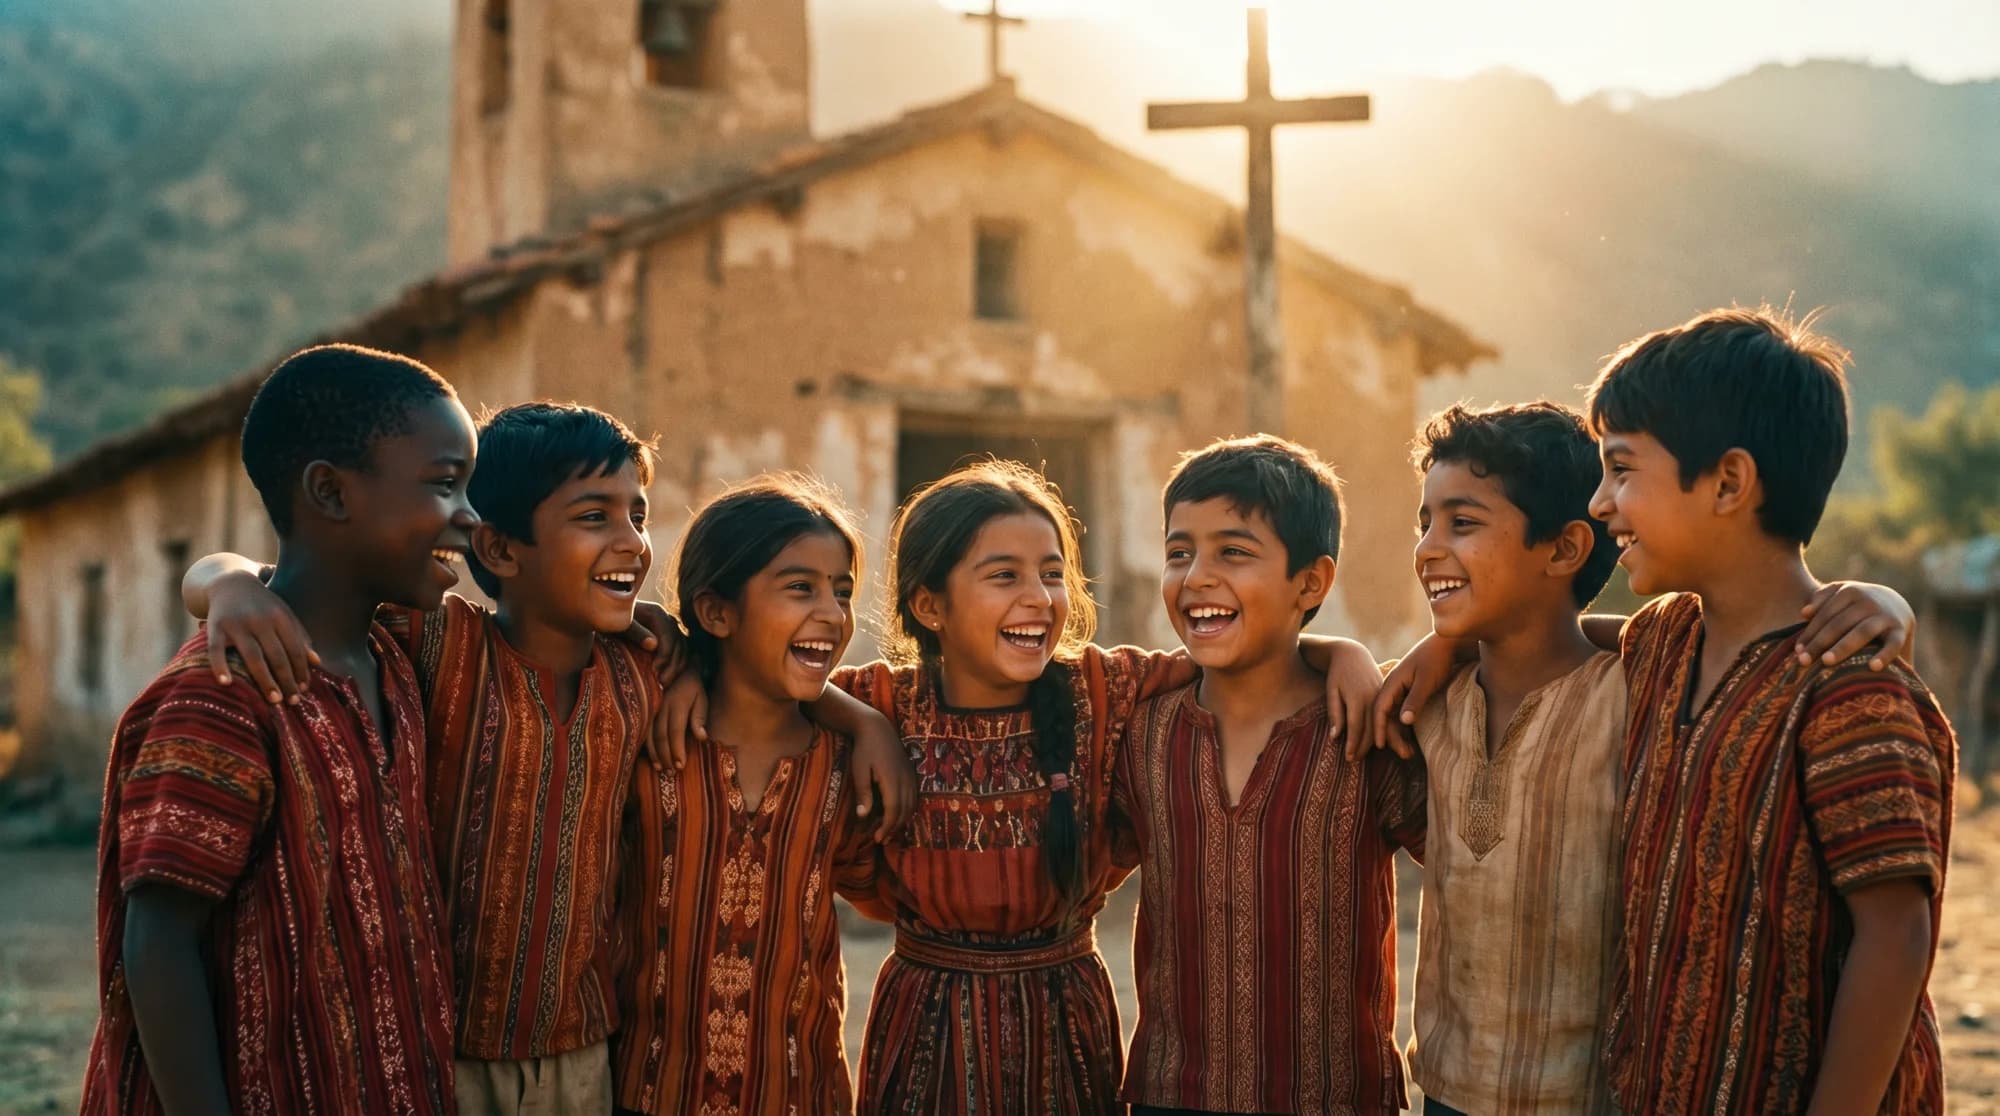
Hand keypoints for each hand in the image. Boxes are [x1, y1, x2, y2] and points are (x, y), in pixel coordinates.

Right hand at [206, 571, 315, 703]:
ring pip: (253, 656)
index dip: (301, 670)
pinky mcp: (216, 627)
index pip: (295, 648)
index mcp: (281, 617)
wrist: (230, 582)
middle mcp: (260, 620)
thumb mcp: (284, 614)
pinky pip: (216, 649)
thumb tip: (317, 662)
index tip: (304, 690)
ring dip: (264, 680)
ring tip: (273, 700)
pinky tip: (226, 683)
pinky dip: (220, 666)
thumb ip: (300, 636)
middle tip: (293, 702)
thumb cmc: (263, 605)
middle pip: (277, 655)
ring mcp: (237, 623)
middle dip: (287, 680)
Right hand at [650, 671, 708, 770]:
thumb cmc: (694, 689)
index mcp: (676, 704)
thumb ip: (700, 717)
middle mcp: (661, 708)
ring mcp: (652, 710)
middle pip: (661, 736)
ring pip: (650, 735)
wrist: (678, 671)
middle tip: (672, 773)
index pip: (675, 731)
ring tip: (661, 769)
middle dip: (666, 756)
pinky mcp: (647, 712)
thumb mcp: (702, 699)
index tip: (680, 766)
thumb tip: (702, 737)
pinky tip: (652, 759)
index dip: (677, 749)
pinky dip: (647, 747)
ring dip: (655, 754)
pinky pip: (644, 732)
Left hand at [848, 718, 915, 842]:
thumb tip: (863, 816)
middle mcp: (905, 780)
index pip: (893, 811)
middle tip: (882, 839)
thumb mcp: (859, 770)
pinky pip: (914, 797)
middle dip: (894, 828)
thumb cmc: (864, 749)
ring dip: (902, 820)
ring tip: (889, 830)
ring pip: (912, 805)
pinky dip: (907, 809)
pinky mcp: (911, 773)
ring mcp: (910, 776)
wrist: (877, 728)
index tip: (877, 839)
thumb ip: (863, 793)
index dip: (887, 827)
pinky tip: (898, 814)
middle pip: (905, 811)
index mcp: (892, 780)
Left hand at [1318, 638, 1380, 760]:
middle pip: (1370, 729)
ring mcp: (1381, 696)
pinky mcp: (1385, 695)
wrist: (1351, 653)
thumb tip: (1335, 737)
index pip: (1356, 727)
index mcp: (1357, 697)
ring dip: (1375, 742)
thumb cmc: (1337, 674)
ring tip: (1368, 755)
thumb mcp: (1331, 691)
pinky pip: (1387, 716)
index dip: (1353, 744)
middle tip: (1355, 761)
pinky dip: (1386, 729)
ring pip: (1381, 724)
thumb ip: (1335, 713)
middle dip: (1363, 747)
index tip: (1349, 758)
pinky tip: (1383, 740)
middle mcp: (1372, 697)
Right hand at [1368, 633, 1461, 757]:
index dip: (1379, 728)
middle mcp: (1393, 686)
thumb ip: (1414, 700)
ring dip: (1399, 734)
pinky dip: (1404, 726)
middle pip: (1385, 715)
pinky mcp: (1410, 692)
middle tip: (1404, 755)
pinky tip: (1411, 738)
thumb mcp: (1426, 681)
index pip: (1379, 709)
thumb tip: (1404, 722)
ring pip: (1394, 716)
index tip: (1381, 745)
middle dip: (1391, 736)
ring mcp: (1401, 689)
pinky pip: (1402, 712)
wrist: (1446, 643)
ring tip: (1408, 752)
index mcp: (1392, 682)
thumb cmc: (1436, 659)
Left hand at [1798, 581, 1915, 670]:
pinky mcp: (1901, 631)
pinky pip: (1893, 644)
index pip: (1825, 615)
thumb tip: (1804, 613)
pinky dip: (1884, 655)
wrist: (1897, 603)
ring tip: (1826, 661)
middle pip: (1838, 624)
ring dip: (1842, 647)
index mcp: (1850, 591)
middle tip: (1803, 661)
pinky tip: (1872, 667)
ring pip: (1861, 632)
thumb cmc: (1858, 604)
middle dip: (1819, 643)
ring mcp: (1885, 616)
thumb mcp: (1842, 594)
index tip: (1797, 651)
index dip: (1809, 633)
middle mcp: (1868, 601)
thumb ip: (1823, 599)